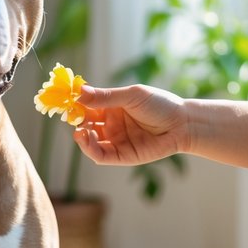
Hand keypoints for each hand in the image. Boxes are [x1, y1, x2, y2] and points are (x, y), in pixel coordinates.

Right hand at [73, 83, 188, 165]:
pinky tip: (87, 137)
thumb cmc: (160, 105)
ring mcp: (115, 140)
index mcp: (111, 107)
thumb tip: (79, 91)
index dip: (75, 104)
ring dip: (80, 136)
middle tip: (69, 116)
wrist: (182, 124)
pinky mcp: (121, 156)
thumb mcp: (132, 96)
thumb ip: (106, 96)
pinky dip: (90, 149)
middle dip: (75, 120)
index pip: (86, 105)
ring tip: (80, 130)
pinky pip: (100, 155)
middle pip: (84, 123)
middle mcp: (110, 124)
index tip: (65, 100)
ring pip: (89, 141)